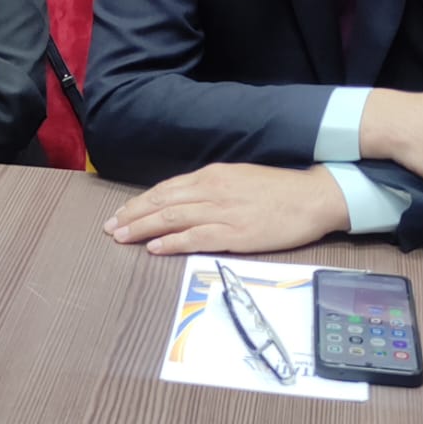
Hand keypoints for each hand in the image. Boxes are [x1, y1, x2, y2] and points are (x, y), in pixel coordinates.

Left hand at [103, 164, 349, 255]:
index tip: (122, 212)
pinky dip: (172, 242)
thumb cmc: (277, 190)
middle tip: (111, 227)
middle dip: (133, 215)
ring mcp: (222, 212)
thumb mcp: (237, 178)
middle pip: (162, 203)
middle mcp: (211, 190)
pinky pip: (196, 237)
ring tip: (122, 237)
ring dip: (143, 228)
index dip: (140, 202)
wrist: (311, 197)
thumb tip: (185, 200)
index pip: (166, 189)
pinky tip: (155, 248)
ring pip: (172, 219)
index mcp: (211, 176)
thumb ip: (210, 188)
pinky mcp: (235, 232)